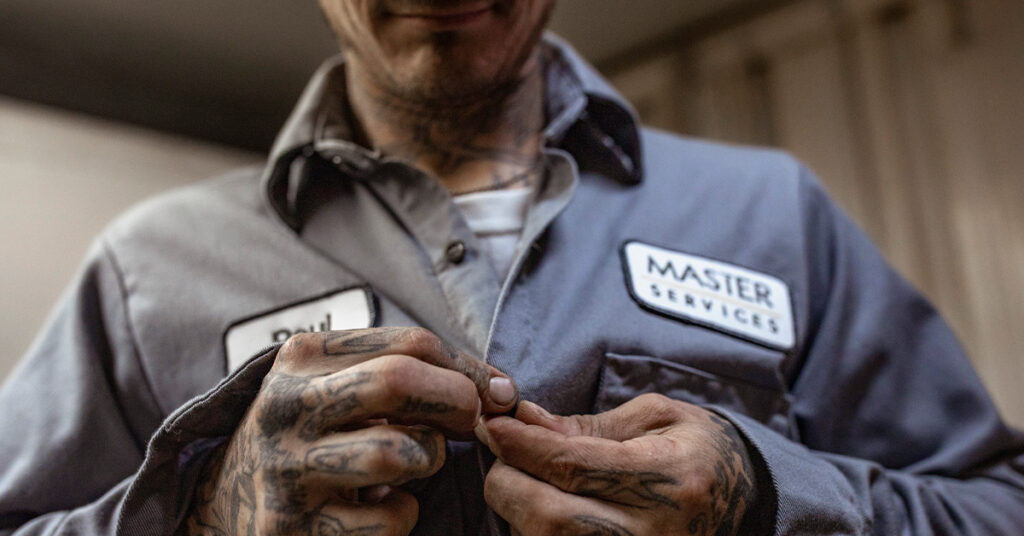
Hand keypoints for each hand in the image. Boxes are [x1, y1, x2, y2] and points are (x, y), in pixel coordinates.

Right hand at [182, 327, 517, 535]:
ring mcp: (285, 469)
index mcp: (302, 357)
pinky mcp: (292, 529)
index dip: (467, 369)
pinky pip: (389, 518)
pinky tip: (381, 507)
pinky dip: (403, 513)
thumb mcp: (345, 386)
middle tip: (469, 424)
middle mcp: (286, 406)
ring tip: (412, 462)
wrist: (226, 502)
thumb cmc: (314, 434)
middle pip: (399, 382)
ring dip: (427, 460)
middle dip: (456, 402)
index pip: (411, 343)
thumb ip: (416, 375)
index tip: (490, 394)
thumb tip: (504, 392)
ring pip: (397, 453)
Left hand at [477, 394, 756, 535]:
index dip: (521, 445)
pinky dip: (536, 530)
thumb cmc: (697, 450)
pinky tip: (544, 504)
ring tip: (527, 477)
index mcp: (670, 480)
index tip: (491, 423)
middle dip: (508, 480)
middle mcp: (655, 533)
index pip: (574, 467)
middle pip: (548, 516)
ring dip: (518, 509)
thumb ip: (587, 426)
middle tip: (503, 451)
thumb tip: (523, 423)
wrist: (744, 500)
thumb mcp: (656, 418)